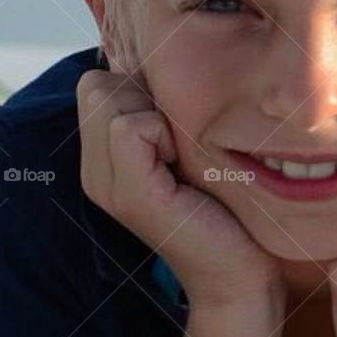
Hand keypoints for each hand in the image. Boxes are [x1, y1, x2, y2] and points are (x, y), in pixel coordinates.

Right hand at [76, 67, 285, 311]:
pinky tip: (184, 169)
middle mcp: (95, 172)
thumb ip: (163, 112)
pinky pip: (130, 127)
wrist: (241, 276)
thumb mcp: (188, 148)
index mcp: (103, 160)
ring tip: (182, 159)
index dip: (141, 90)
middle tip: (179, 146)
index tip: (176, 133)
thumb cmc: (228, 208)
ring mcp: (106, 185)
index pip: (97, 83)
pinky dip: (164, 134)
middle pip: (97, 84)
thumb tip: (161, 60)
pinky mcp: (132, 195)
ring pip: (109, 98)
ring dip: (157, 116)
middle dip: (145, 98)